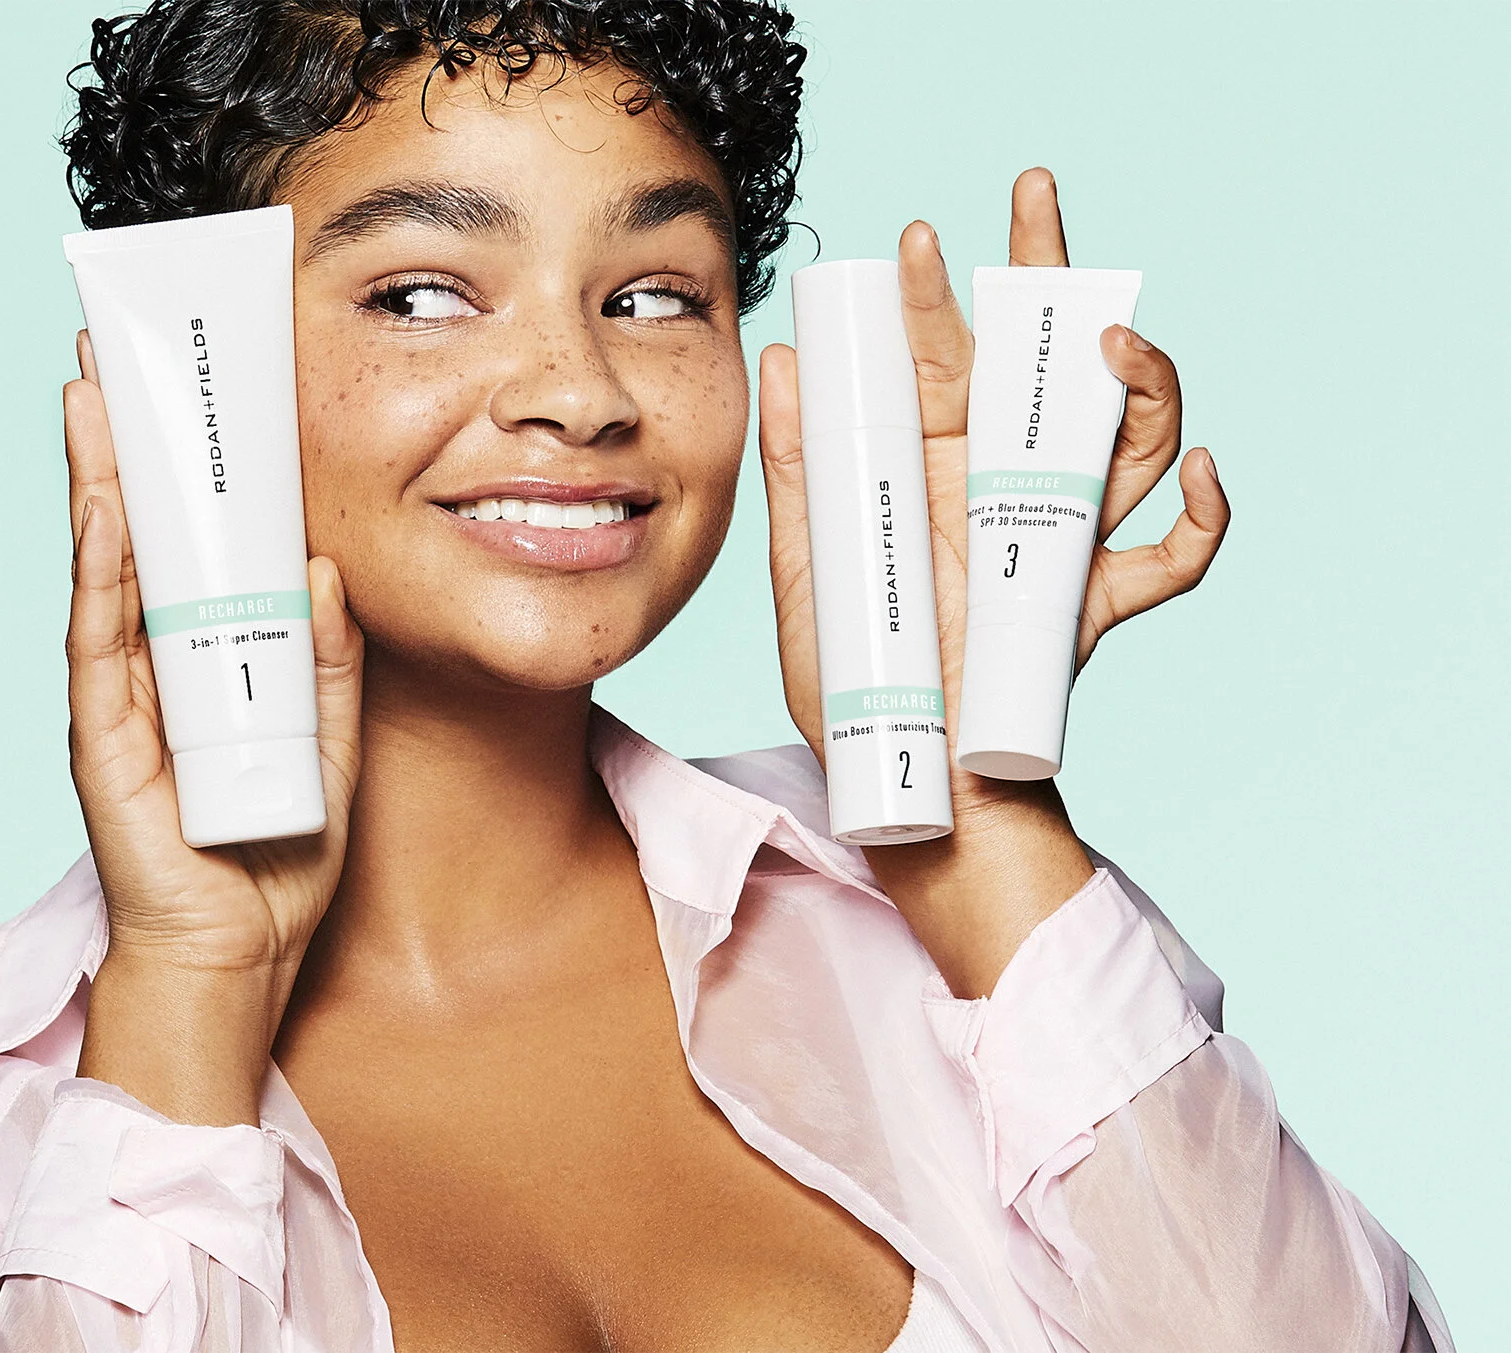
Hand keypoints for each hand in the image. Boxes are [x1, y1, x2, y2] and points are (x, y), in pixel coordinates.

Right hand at [64, 329, 363, 1120]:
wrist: (240, 953)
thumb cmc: (278, 852)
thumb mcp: (330, 739)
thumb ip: (330, 660)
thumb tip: (323, 569)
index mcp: (205, 659)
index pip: (191, 547)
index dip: (186, 470)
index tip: (188, 388)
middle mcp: (153, 664)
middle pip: (136, 536)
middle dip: (125, 444)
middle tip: (109, 355)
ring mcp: (121, 695)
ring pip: (106, 568)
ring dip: (99, 479)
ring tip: (89, 392)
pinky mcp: (105, 735)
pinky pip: (102, 640)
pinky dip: (103, 571)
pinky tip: (103, 507)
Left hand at [758, 170, 1229, 993]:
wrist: (911, 788)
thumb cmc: (852, 687)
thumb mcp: (807, 574)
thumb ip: (797, 473)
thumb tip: (782, 357)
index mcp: (934, 469)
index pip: (948, 357)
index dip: (939, 293)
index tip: (912, 240)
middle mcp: (1003, 486)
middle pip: (1045, 360)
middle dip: (1049, 272)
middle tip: (1032, 196)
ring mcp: (1058, 536)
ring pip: (1128, 433)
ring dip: (1137, 379)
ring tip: (1111, 348)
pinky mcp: (1096, 599)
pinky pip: (1175, 554)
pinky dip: (1205, 516)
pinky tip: (1203, 477)